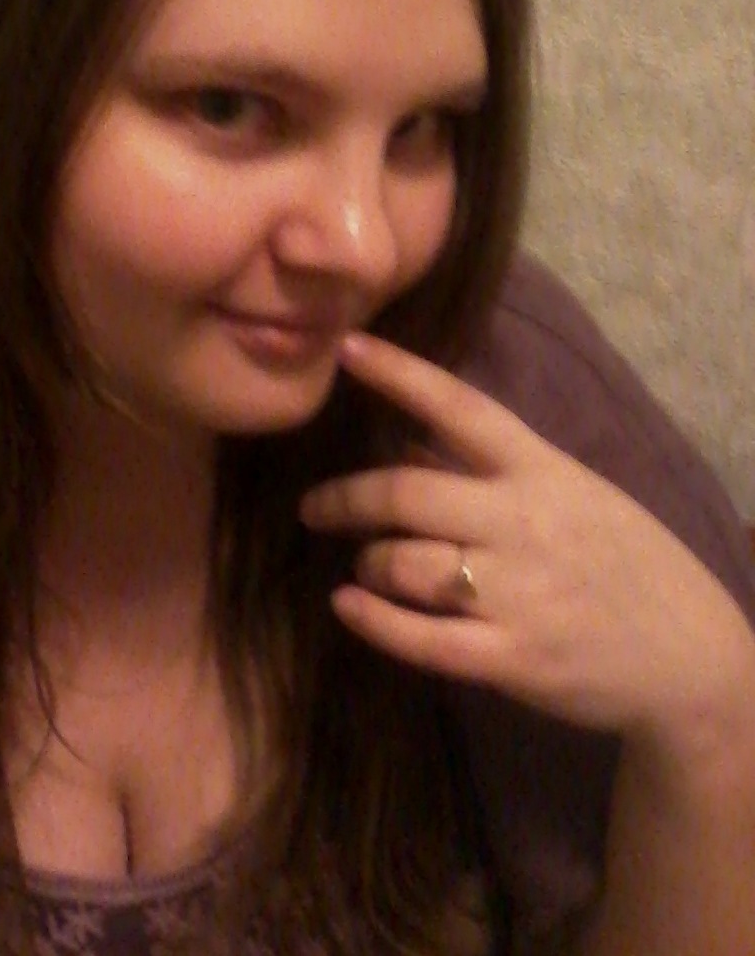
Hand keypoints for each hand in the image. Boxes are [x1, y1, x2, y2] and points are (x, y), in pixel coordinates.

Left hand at [300, 332, 754, 745]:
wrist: (693, 658)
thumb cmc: (626, 562)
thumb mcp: (573, 494)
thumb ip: (493, 468)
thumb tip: (411, 440)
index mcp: (542, 470)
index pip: (460, 407)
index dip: (399, 374)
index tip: (345, 347)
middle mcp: (524, 522)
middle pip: (407, 492)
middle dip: (346, 497)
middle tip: (313, 507)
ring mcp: (518, 592)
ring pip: (405, 564)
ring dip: (368, 562)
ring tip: (363, 565)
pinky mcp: (512, 658)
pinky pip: (422, 638)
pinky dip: (374, 621)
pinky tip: (348, 605)